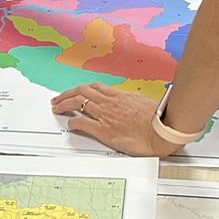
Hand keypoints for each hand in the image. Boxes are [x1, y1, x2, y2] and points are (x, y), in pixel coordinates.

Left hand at [50, 84, 185, 156]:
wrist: (161, 130)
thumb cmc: (157, 120)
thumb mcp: (145, 104)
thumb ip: (135, 102)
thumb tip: (134, 103)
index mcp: (119, 96)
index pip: (95, 88)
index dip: (82, 89)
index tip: (76, 92)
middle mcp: (109, 102)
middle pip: (82, 92)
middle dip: (67, 94)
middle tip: (58, 99)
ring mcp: (105, 115)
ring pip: (78, 103)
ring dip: (65, 104)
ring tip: (57, 107)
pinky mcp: (104, 130)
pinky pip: (83, 123)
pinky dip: (74, 123)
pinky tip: (70, 124)